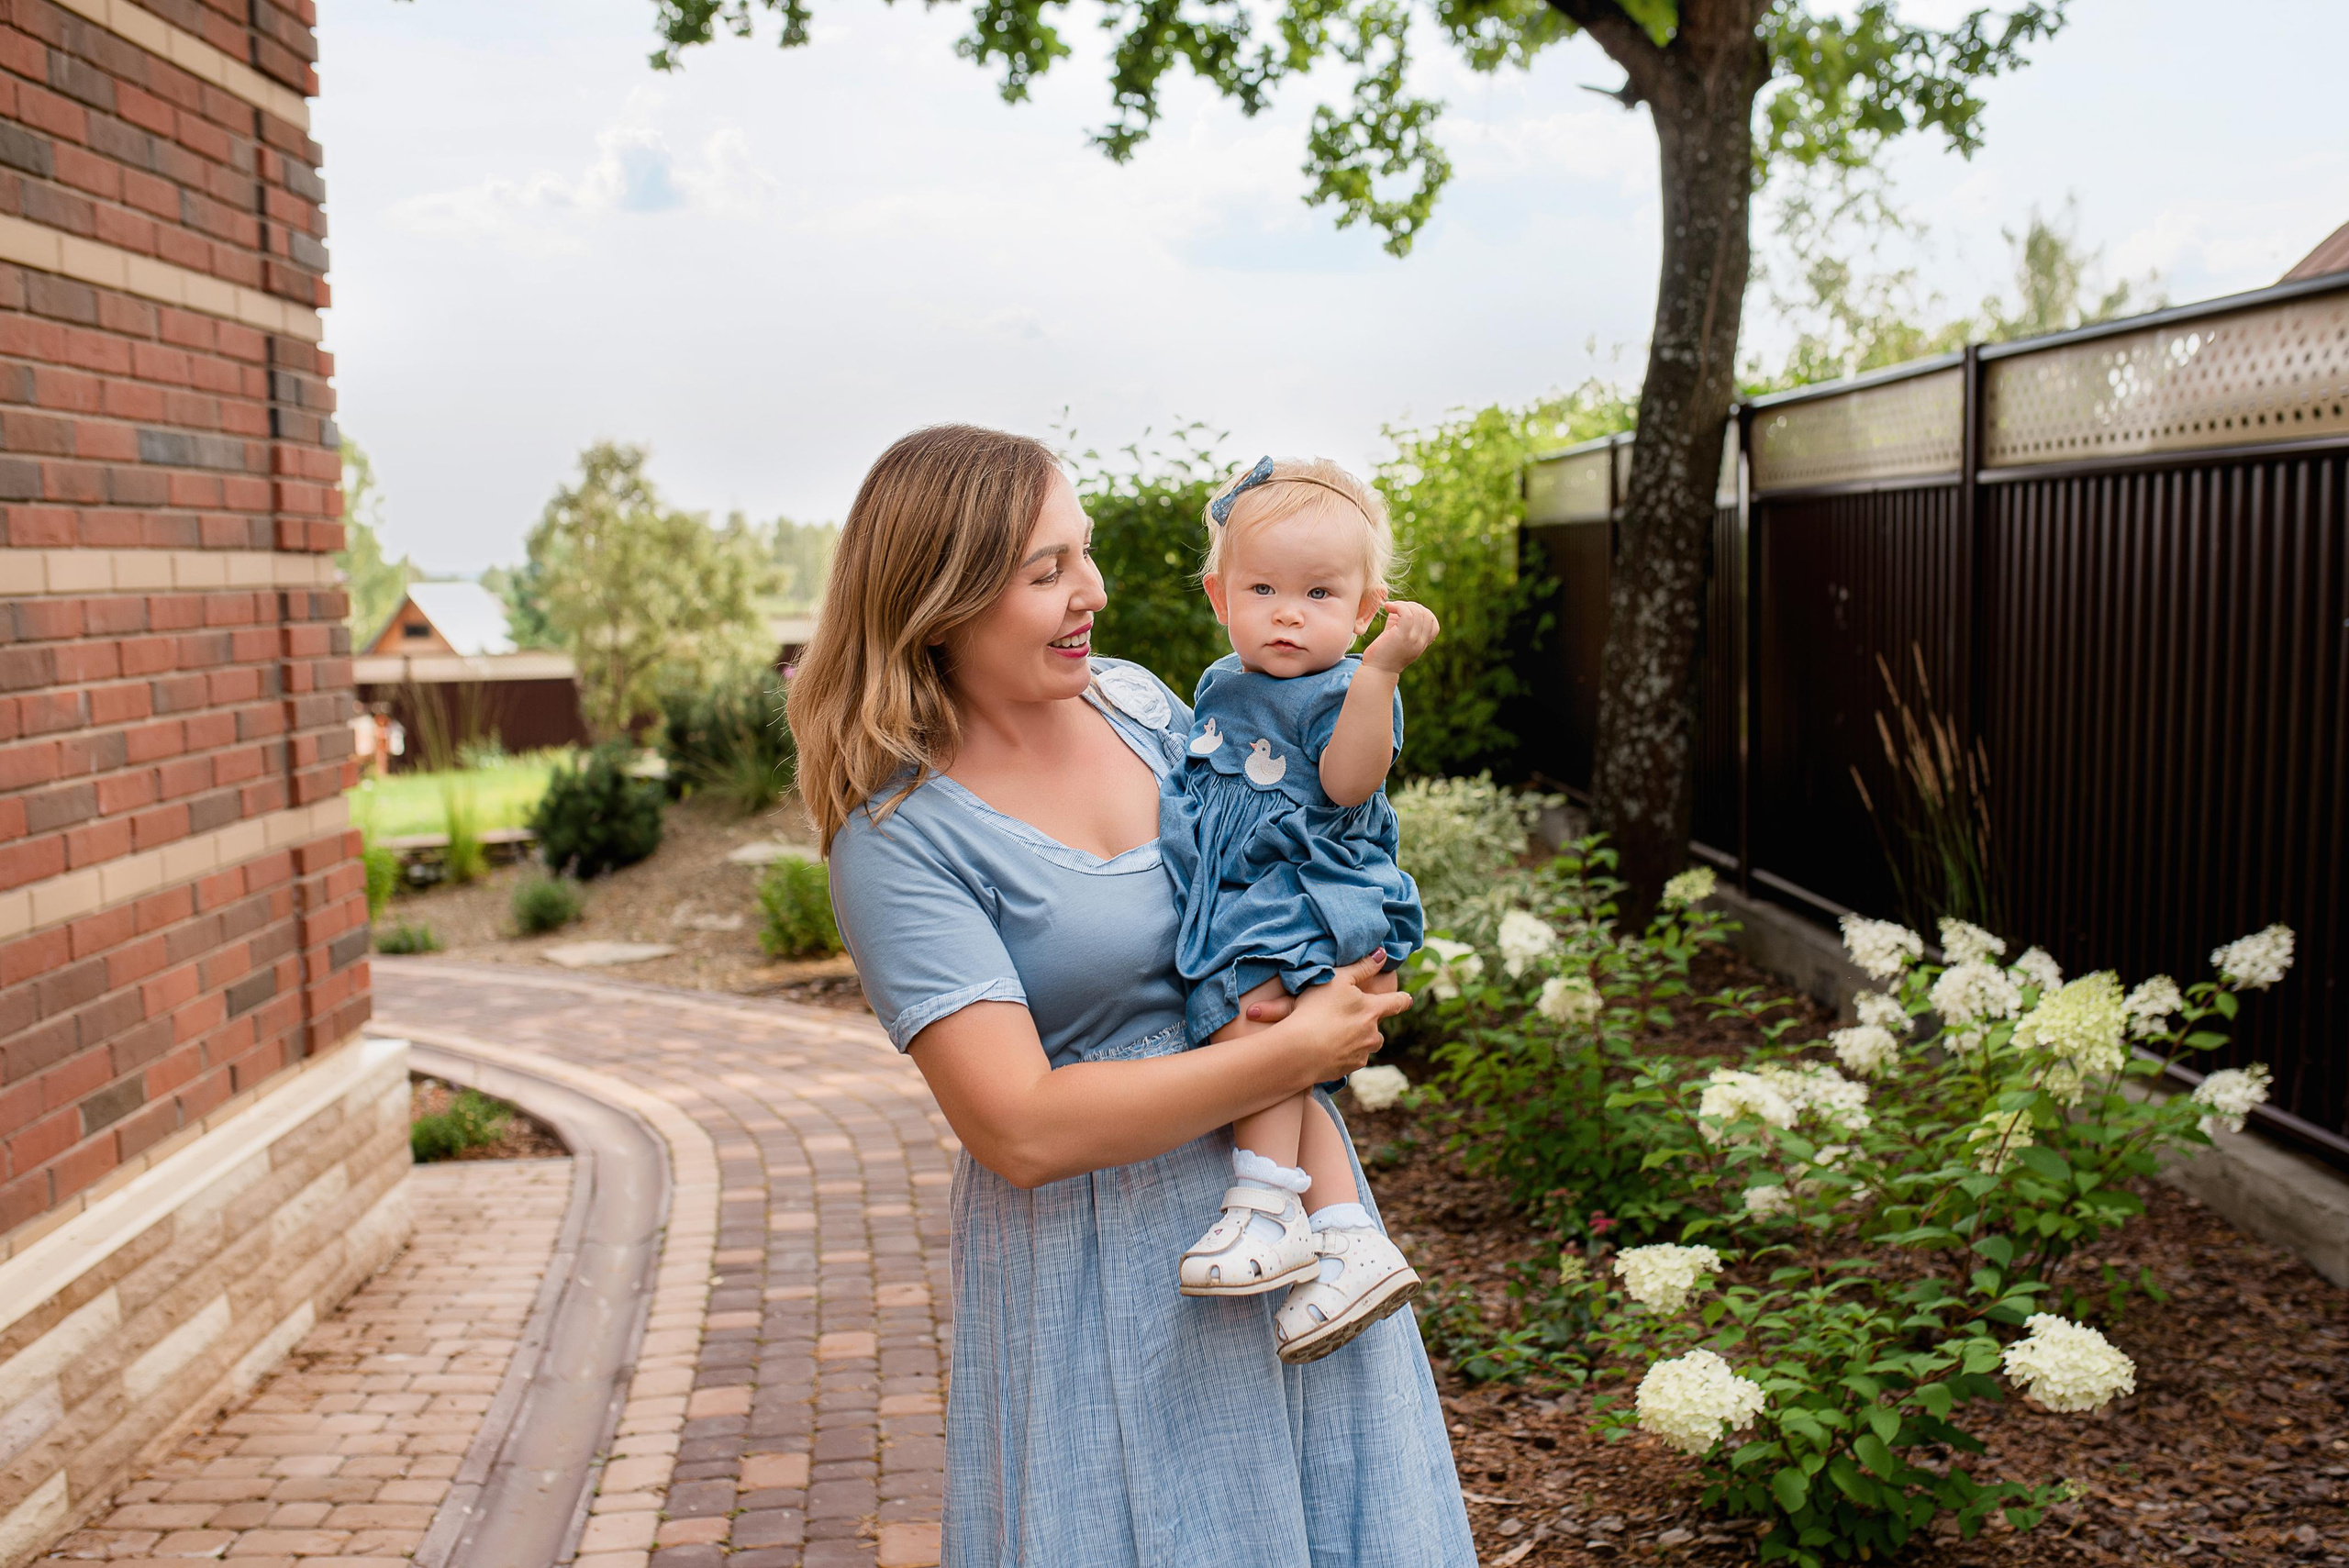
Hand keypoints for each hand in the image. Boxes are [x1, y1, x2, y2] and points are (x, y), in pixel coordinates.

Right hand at [1281, 952, 1411, 1082]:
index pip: (1396, 1003)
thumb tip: (1382, 954)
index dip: (1402, 1000)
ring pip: (1365, 1047)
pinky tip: (1325, 1048)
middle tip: (1349, 1019)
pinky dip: (1342, 1054)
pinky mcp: (1346, 1070)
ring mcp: (1360, 1054)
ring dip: (1357, 1041)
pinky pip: (1350, 1060)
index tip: (1408, 999)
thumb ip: (1362, 966)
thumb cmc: (1316, 1010)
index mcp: (1372, 1011)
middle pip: (1378, 1030)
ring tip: (1335, 1035)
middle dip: (1369, 1025)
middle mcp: (1371, 1034)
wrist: (1299, 1051)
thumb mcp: (1337, 979)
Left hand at [1362, 599, 1439, 673]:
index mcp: (1422, 644)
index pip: (1433, 623)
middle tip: (1396, 607)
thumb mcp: (1398, 635)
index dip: (1422, 612)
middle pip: (1427, 615)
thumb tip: (1401, 606)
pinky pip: (1407, 614)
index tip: (1406, 611)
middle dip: (1412, 606)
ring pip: (1418, 613)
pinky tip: (1388, 607)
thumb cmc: (1383, 653)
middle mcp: (1421, 642)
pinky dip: (1398, 606)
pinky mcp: (1403, 637)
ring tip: (1391, 607)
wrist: (1376, 671)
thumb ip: (1403, 622)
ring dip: (1403, 605)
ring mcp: (1413, 640)